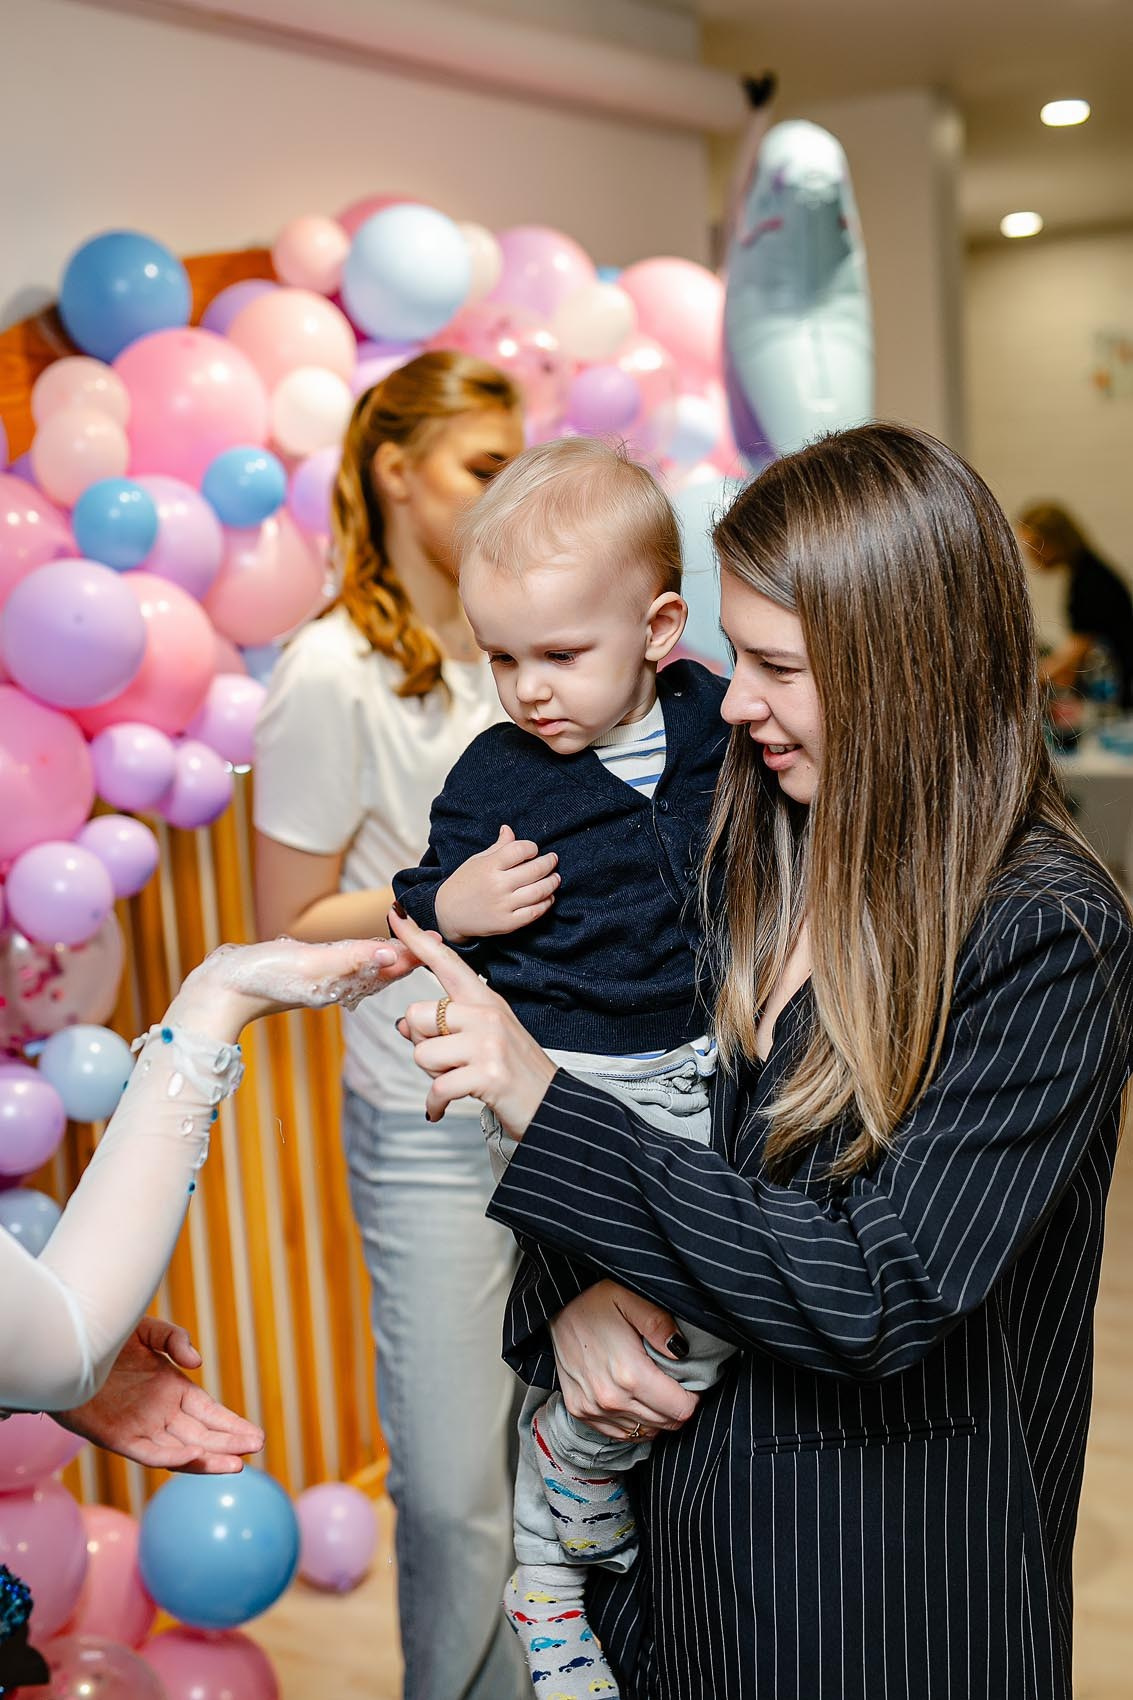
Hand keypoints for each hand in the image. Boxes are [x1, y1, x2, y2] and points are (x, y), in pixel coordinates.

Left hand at [56, 1317, 264, 1472]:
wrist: (65, 1349)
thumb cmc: (104, 1337)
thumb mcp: (148, 1331)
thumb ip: (176, 1340)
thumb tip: (197, 1364)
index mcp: (171, 1390)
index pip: (209, 1414)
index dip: (232, 1425)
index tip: (257, 1436)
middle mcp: (159, 1414)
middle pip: (201, 1435)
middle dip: (229, 1443)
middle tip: (257, 1448)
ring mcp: (139, 1428)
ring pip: (180, 1450)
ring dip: (208, 1458)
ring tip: (236, 1463)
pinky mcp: (116, 1438)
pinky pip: (148, 1453)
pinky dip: (171, 1456)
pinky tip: (193, 1454)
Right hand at [165, 935, 415, 1043]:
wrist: (218, 992)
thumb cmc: (264, 979)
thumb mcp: (314, 965)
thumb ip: (354, 958)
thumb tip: (395, 954)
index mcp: (343, 983)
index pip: (389, 968)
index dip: (414, 954)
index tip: (442, 940)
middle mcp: (334, 984)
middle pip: (380, 970)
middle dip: (406, 956)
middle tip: (434, 941)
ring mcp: (316, 981)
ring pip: (361, 971)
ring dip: (384, 958)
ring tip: (406, 948)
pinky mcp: (298, 974)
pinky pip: (337, 969)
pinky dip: (354, 961)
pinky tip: (356, 960)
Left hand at [389, 906, 556, 1134]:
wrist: (550, 1105)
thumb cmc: (513, 1071)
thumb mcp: (482, 1038)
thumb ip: (444, 1027)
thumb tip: (402, 1025)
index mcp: (485, 999)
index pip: (446, 962)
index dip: (416, 940)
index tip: (396, 914)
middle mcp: (487, 1013)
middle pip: (417, 1015)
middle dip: (422, 1045)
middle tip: (449, 1063)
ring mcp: (489, 1042)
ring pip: (422, 1053)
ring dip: (432, 1075)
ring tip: (459, 1080)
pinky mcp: (488, 1074)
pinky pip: (437, 1087)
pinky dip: (435, 1104)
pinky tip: (441, 1109)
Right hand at [434, 825, 558, 944]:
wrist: (448, 914)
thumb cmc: (464, 883)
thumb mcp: (477, 861)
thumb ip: (497, 847)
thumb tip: (509, 829)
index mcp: (489, 866)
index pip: (520, 850)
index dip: (532, 847)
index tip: (533, 849)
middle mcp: (498, 885)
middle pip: (535, 870)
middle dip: (549, 862)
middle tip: (553, 859)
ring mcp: (504, 905)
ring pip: (539, 891)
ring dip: (552, 883)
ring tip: (555, 878)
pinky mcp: (507, 923)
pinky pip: (535, 912)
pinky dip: (546, 903)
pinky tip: (548, 897)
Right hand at [550, 1281, 699, 1440]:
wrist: (556, 1306)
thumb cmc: (595, 1300)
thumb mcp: (632, 1300)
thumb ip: (661, 1326)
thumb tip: (682, 1352)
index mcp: (630, 1374)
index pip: (680, 1409)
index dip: (692, 1396)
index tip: (689, 1381)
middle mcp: (611, 1399)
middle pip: (665, 1424)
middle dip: (676, 1406)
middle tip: (673, 1382)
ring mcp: (593, 1409)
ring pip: (644, 1432)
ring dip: (656, 1416)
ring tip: (654, 1388)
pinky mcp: (580, 1412)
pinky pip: (620, 1434)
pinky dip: (633, 1422)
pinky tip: (635, 1400)